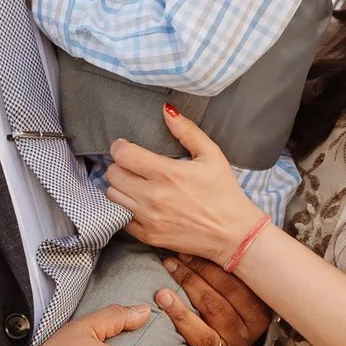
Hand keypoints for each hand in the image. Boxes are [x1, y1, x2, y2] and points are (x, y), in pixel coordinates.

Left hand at [105, 107, 262, 265]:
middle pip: (112, 174)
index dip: (120, 146)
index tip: (125, 146)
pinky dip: (125, 208)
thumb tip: (166, 109)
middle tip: (131, 165)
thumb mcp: (211, 156)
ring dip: (119, 186)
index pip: (123, 154)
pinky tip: (139, 203)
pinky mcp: (147, 236)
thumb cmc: (224, 192)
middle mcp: (153, 196)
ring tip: (134, 183)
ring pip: (112, 196)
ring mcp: (148, 218)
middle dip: (119, 165)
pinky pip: (120, 218)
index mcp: (168, 173)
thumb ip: (187, 131)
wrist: (233, 234)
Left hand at [164, 256, 271, 345]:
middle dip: (191, 282)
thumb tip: (201, 234)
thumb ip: (228, 269)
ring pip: (205, 337)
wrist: (227, 344)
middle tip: (170, 264)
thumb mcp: (236, 289)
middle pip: (217, 309)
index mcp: (257, 314)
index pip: (234, 288)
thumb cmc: (228, 306)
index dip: (207, 268)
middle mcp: (245, 336)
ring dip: (182, 315)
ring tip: (162, 296)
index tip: (184, 251)